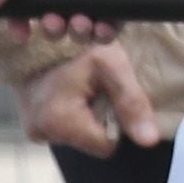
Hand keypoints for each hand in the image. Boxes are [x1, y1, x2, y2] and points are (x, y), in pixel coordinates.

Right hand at [0, 0, 122, 47]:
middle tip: (56, 20)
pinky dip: (103, 34)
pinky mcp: (120, 7)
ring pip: (80, 32)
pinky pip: (108, 31)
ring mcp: (96, 0)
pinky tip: (102, 27)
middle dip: (52, 30)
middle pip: (55, 26)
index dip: (21, 25)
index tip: (21, 35)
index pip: (28, 11)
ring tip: (82, 20)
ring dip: (77, 32)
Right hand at [20, 39, 164, 157]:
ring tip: (82, 90)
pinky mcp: (33, 127)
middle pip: (92, 143)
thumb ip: (133, 103)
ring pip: (80, 137)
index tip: (110, 97)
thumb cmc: (78, 47)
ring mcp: (35, 131)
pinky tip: (71, 96)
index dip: (116, 124)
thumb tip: (150, 141)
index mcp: (59, 121)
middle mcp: (41, 132)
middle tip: (95, 90)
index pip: (106, 146)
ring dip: (87, 118)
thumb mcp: (112, 67)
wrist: (44, 36)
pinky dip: (74, 116)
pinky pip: (66, 131)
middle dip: (100, 120)